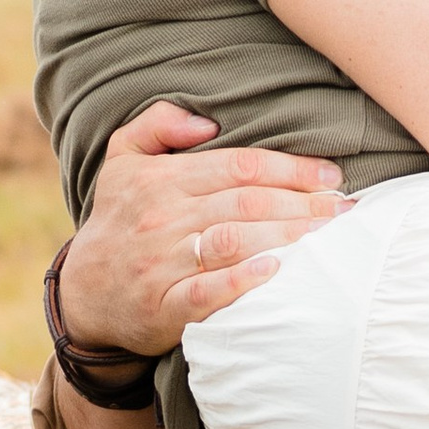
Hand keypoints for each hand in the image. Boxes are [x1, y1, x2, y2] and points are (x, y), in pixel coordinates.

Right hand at [54, 101, 351, 354]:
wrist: (83, 293)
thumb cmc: (118, 220)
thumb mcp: (122, 159)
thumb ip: (158, 124)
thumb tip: (208, 121)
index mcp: (161, 180)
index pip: (239, 166)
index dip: (290, 168)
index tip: (331, 175)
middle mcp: (162, 218)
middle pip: (245, 202)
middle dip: (303, 203)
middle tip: (346, 208)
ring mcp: (162, 264)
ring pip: (233, 241)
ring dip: (286, 235)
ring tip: (328, 235)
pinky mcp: (163, 307)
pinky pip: (205, 292)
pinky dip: (241, 281)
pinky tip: (275, 271)